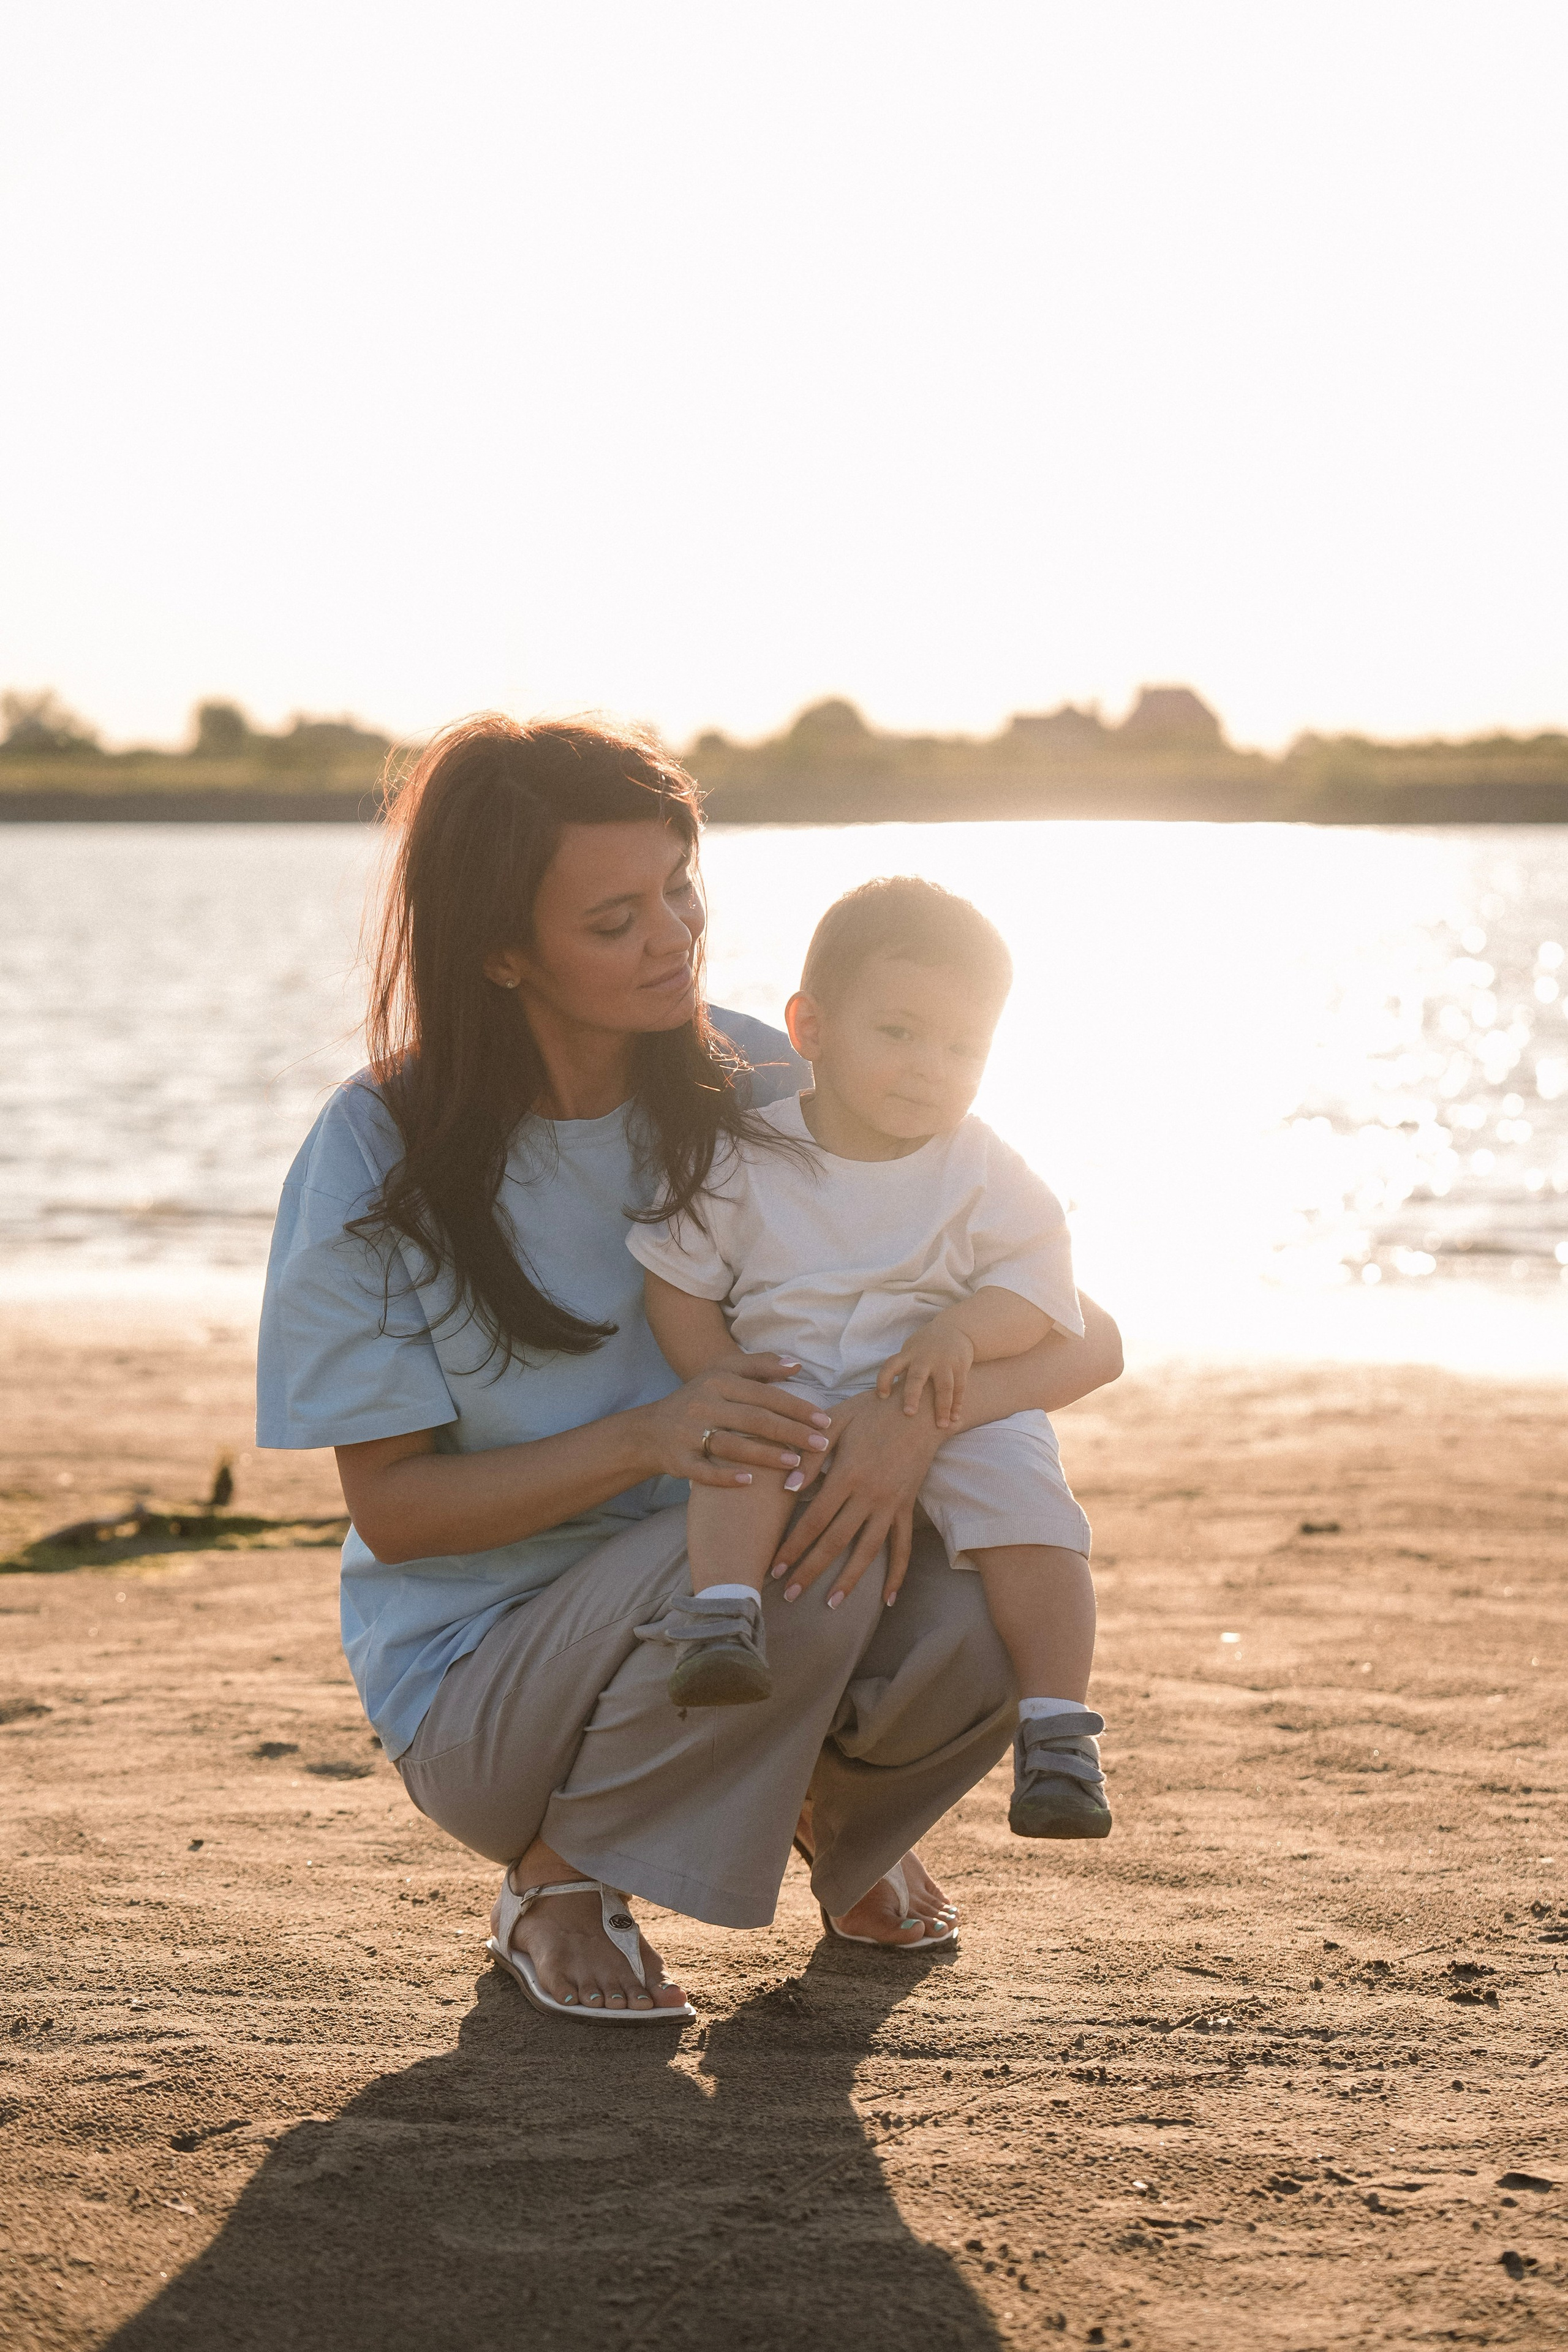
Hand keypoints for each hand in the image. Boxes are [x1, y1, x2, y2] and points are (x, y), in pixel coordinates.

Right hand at [637, 1351, 832, 1489]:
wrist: (649, 1431)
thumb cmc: (698, 1400)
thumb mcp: (722, 1374)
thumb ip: (759, 1366)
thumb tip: (797, 1365)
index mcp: (718, 1382)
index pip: (764, 1395)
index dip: (796, 1407)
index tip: (824, 1420)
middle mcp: (703, 1404)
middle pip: (753, 1419)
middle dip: (790, 1432)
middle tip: (821, 1444)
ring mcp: (688, 1433)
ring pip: (731, 1444)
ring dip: (765, 1455)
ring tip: (795, 1463)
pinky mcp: (678, 1460)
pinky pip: (703, 1471)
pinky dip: (725, 1476)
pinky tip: (749, 1483)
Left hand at [768, 1381, 944, 1608]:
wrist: (921, 1408)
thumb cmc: (871, 1410)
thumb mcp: (836, 1421)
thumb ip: (811, 1456)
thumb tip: (787, 1487)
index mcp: (847, 1474)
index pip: (813, 1519)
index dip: (793, 1546)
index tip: (775, 1567)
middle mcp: (869, 1495)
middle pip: (835, 1541)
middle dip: (810, 1570)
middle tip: (789, 1594)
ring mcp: (891, 1504)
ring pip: (868, 1550)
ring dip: (849, 1580)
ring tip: (831, 1603)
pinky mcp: (906, 1507)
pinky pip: (903, 1546)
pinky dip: (898, 1574)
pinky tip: (889, 1598)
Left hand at [875, 1317, 974, 1428]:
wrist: (955, 1328)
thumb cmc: (925, 1346)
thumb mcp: (911, 1351)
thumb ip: (903, 1371)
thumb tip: (889, 1398)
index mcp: (909, 1354)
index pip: (891, 1365)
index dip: (884, 1380)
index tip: (882, 1396)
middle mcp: (925, 1357)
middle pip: (917, 1377)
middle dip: (912, 1395)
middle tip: (909, 1414)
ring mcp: (944, 1361)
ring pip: (944, 1386)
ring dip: (942, 1407)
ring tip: (941, 1426)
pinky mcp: (960, 1366)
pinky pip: (959, 1387)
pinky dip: (957, 1404)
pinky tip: (954, 1418)